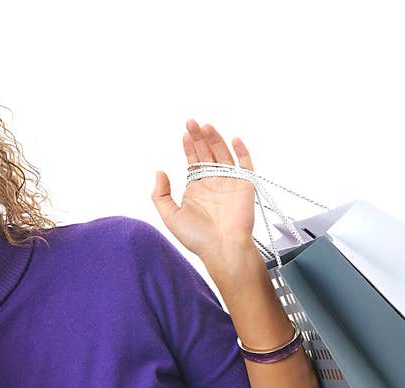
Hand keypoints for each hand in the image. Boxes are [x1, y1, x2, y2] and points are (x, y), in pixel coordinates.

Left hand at [151, 119, 256, 266]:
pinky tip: (234, 138)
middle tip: (192, 122)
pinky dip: (241, 151)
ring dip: (215, 139)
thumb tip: (159, 172)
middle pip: (207, 154)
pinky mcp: (245, 186)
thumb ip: (160, 195)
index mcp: (197, 189)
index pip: (193, 162)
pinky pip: (245, 164)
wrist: (223, 249)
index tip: (184, 134)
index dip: (189, 147)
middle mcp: (213, 183)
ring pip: (223, 154)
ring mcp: (230, 183)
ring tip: (206, 125)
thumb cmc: (198, 238)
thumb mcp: (170, 217)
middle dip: (199, 137)